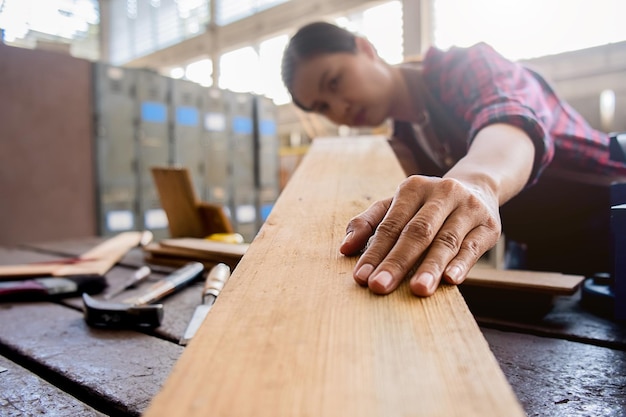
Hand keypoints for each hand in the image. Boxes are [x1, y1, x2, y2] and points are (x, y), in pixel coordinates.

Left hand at [339, 175, 501, 295]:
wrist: (477, 188)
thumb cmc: (426, 205)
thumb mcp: (397, 206)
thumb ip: (369, 223)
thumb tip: (344, 248)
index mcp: (413, 188)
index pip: (390, 225)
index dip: (374, 252)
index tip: (361, 278)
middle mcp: (442, 193)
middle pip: (417, 232)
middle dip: (397, 262)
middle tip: (380, 287)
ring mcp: (468, 208)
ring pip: (446, 240)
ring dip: (430, 266)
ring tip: (418, 289)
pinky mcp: (488, 226)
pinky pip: (473, 246)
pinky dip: (462, 263)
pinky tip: (451, 280)